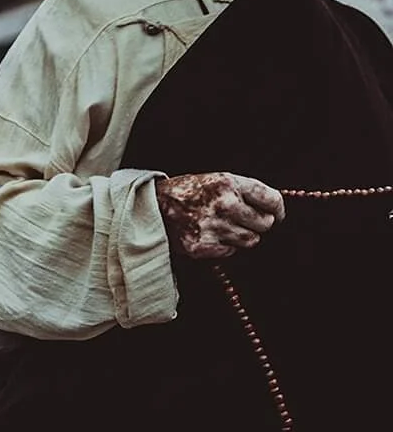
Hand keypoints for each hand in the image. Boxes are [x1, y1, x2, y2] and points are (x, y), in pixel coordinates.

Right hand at [158, 171, 284, 260]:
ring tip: (227, 228)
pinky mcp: (201, 246)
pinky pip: (230, 251)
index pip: (272, 200)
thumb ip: (247, 191)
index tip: (277, 215)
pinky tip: (212, 236)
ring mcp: (212, 227)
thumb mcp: (219, 179)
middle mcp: (224, 205)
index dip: (279, 210)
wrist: (153, 206)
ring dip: (243, 236)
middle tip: (246, 221)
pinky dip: (225, 246)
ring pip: (250, 240)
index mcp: (230, 184)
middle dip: (259, 223)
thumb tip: (275, 212)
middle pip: (265, 224)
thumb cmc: (191, 192)